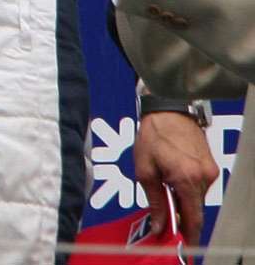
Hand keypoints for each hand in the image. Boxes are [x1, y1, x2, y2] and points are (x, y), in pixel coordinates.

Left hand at [134, 107, 216, 244]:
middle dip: (183, 219)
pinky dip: (188, 189)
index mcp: (186, 179)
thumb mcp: (145, 170)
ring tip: (166, 194)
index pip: (193, 218)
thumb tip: (158, 225)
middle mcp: (204, 178)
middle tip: (168, 224)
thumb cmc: (153, 136)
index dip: (190, 235)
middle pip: (196, 209)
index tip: (185, 247)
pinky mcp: (212, 166)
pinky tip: (173, 181)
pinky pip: (200, 186)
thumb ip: (155, 200)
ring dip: (184, 201)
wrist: (169, 110)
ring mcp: (211, 171)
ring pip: (198, 198)